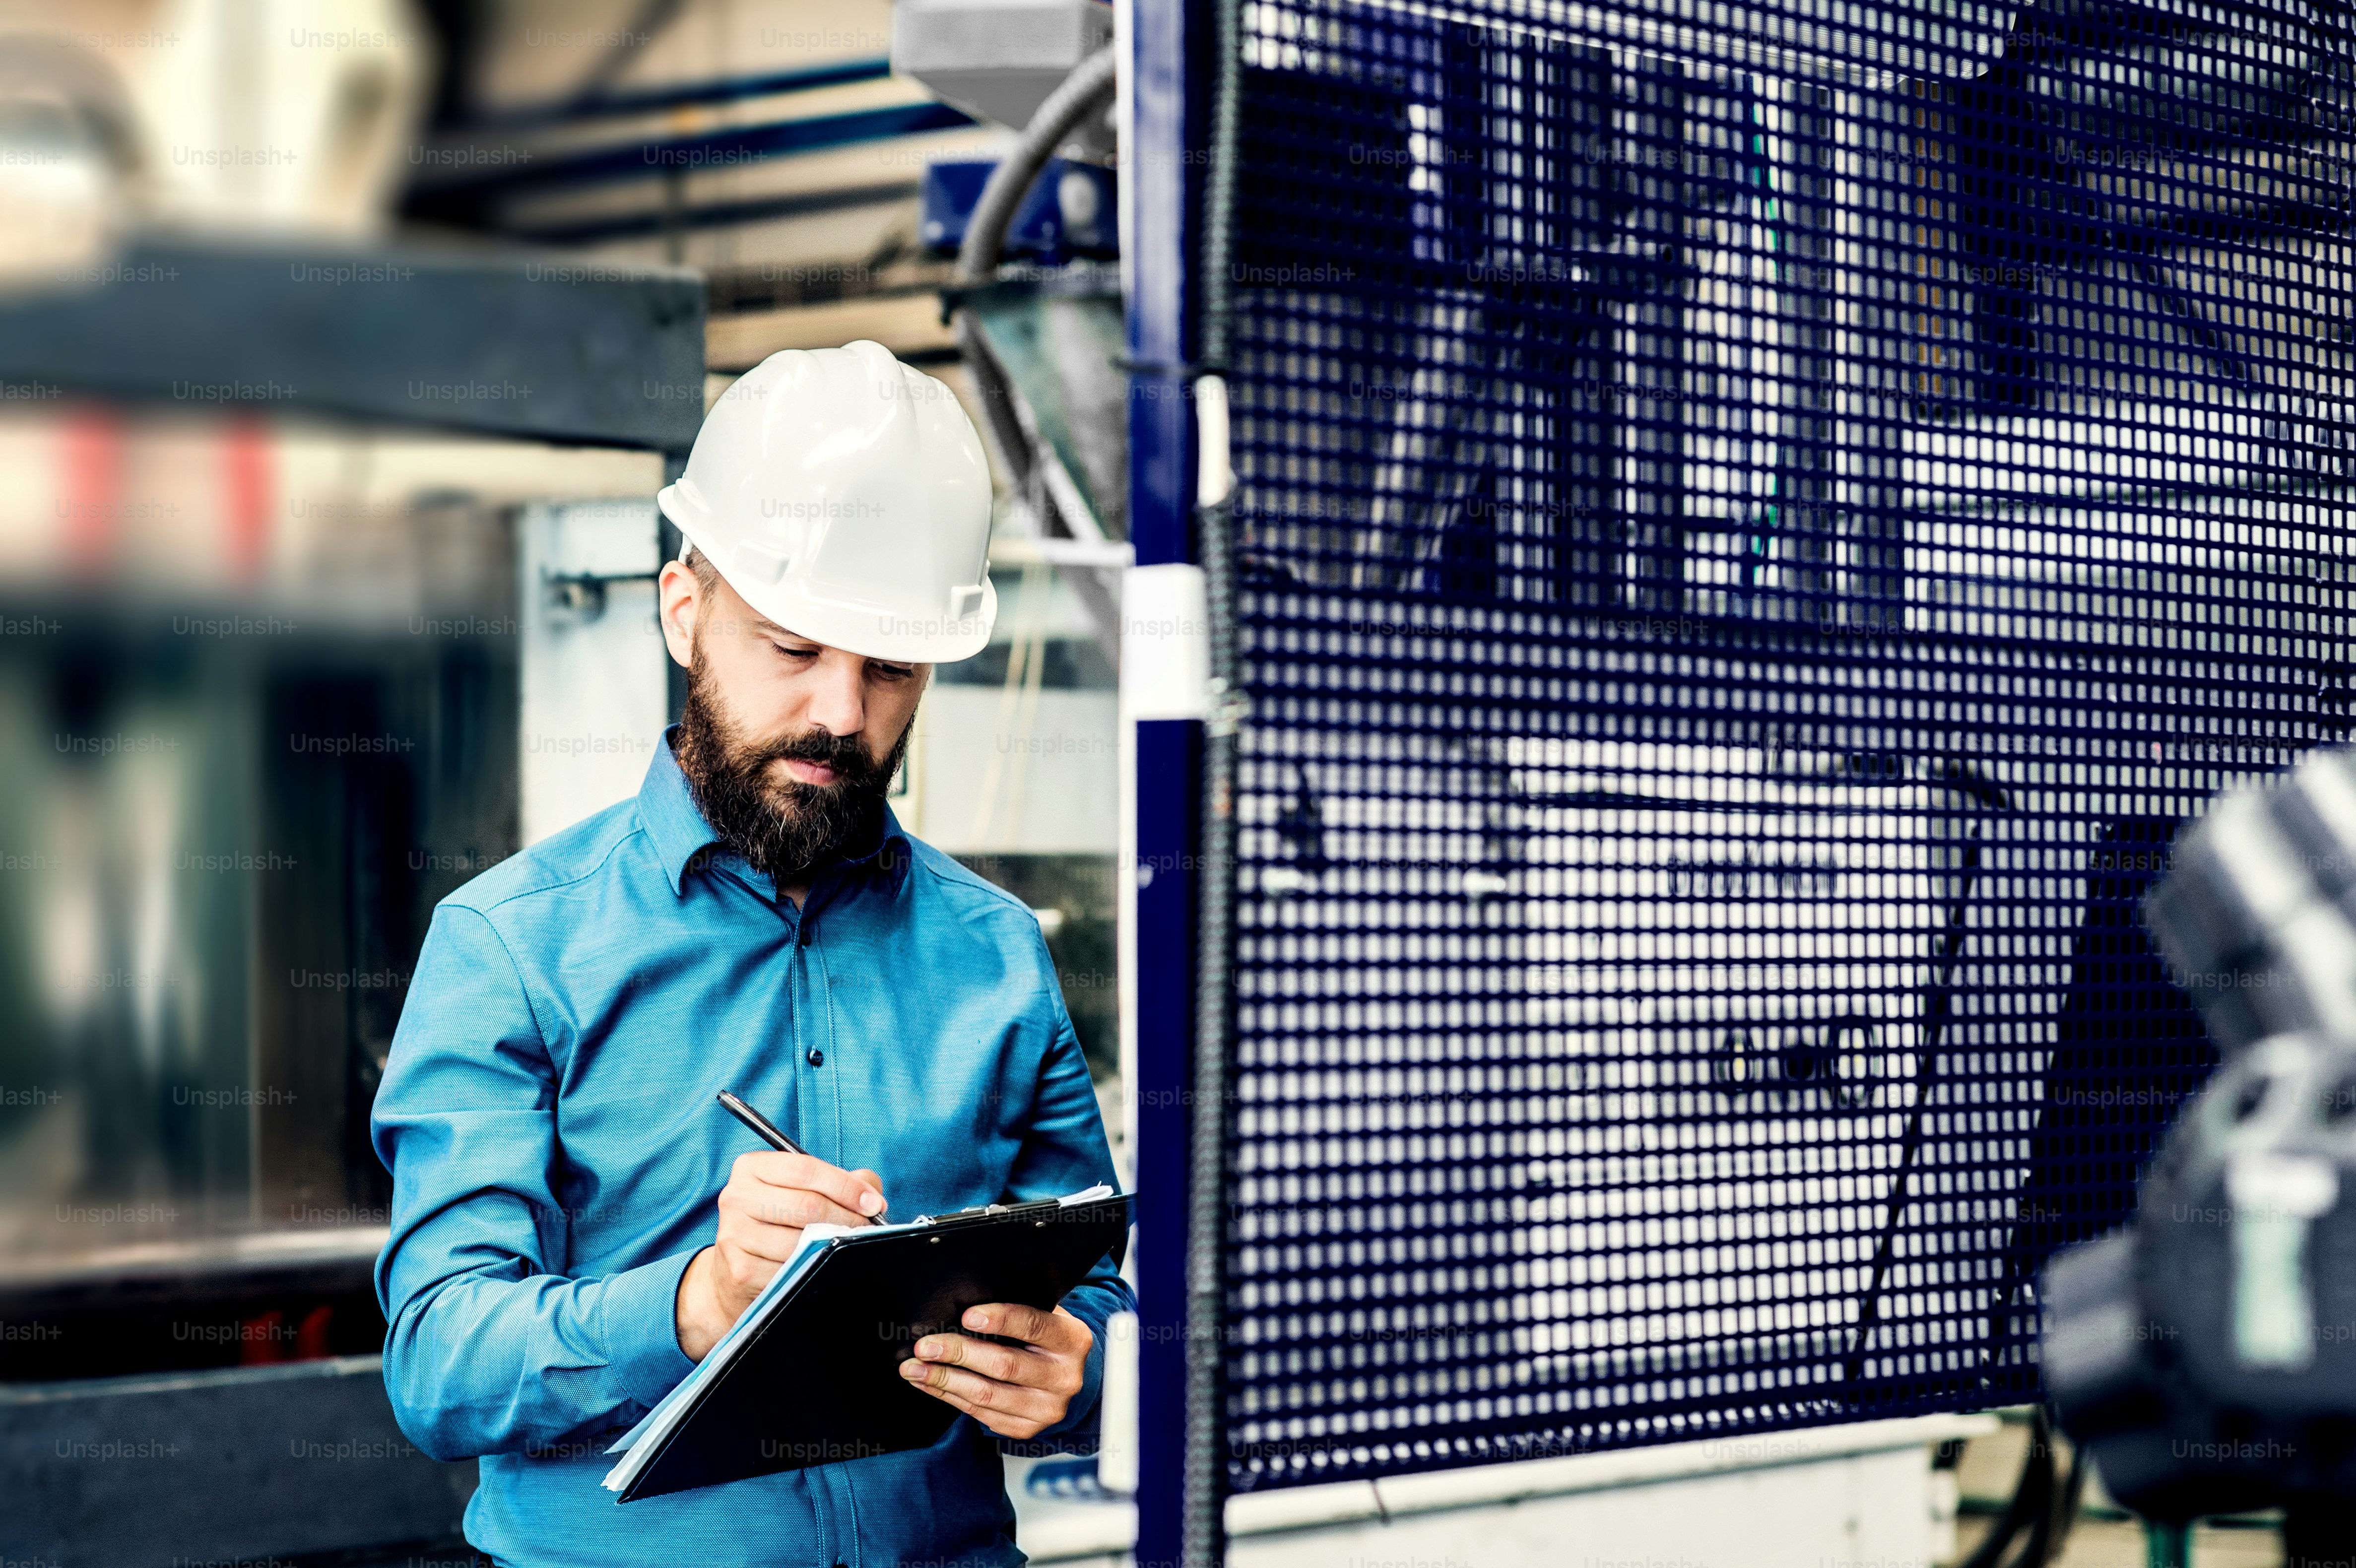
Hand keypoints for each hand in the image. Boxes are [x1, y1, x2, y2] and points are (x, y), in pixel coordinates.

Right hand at [675, 1152, 884, 1360]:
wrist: (734, 1271)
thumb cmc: (778, 1222)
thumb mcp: (802, 1190)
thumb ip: (840, 1182)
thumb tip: (872, 1196)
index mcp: (751, 1168)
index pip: (804, 1170)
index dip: (845, 1186)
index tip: (872, 1202)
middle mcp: (736, 1197)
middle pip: (805, 1205)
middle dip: (846, 1217)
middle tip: (866, 1227)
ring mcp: (735, 1235)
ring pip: (800, 1241)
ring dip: (833, 1246)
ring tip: (847, 1245)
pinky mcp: (740, 1270)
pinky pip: (790, 1271)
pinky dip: (813, 1269)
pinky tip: (820, 1266)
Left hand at [898, 1303, 1093, 1440]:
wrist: (1068, 1376)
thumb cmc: (1046, 1338)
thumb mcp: (1044, 1315)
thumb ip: (1016, 1308)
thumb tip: (960, 1306)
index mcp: (1071, 1340)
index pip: (1034, 1326)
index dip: (1000, 1320)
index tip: (966, 1316)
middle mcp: (1064, 1377)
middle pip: (1005, 1365)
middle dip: (959, 1353)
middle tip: (925, 1346)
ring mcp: (1046, 1408)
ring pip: (987, 1395)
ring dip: (944, 1380)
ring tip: (915, 1368)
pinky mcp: (1026, 1429)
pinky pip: (980, 1413)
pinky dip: (949, 1397)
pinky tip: (929, 1383)